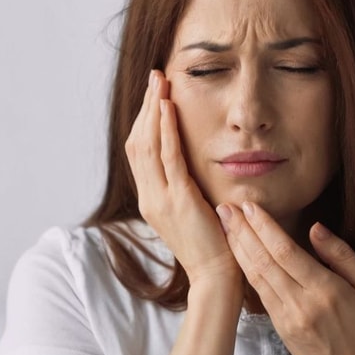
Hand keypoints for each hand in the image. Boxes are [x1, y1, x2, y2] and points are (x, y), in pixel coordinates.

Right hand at [125, 70, 239, 284]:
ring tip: (161, 83)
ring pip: (148, 145)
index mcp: (150, 199)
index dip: (144, 120)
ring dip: (154, 110)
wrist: (216, 277)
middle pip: (137, 142)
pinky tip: (169, 108)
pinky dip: (166, 130)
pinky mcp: (178, 200)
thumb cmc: (213, 245)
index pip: (138, 151)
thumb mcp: (192, 212)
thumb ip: (184, 188)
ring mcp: (160, 199)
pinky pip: (168, 158)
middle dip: (146, 107)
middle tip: (156, 77)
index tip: (155, 94)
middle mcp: (149, 197)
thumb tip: (189, 164)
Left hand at [216, 201, 354, 354]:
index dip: (264, 226)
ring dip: (238, 248)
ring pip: (255, 276)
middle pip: (263, 261)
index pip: (286, 251)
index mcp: (327, 291)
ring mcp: (286, 318)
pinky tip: (238, 253)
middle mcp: (301, 304)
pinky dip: (245, 270)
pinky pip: (258, 293)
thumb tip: (315, 228)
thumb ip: (343, 256)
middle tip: (225, 206)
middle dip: (242, 231)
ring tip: (225, 224)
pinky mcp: (279, 328)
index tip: (250, 205)